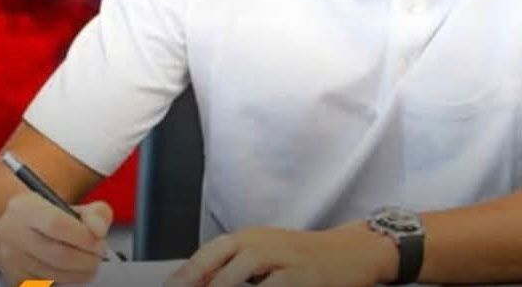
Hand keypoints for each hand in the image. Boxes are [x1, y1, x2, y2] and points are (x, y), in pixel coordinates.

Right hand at [0, 192, 113, 284]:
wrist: (12, 229)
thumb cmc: (44, 217)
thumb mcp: (71, 205)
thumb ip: (95, 214)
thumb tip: (99, 231)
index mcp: (26, 208)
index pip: (57, 224)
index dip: (84, 237)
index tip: (100, 240)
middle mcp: (13, 233)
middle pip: (59, 255)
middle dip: (88, 259)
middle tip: (98, 255)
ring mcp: (12, 259)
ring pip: (56, 274)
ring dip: (81, 272)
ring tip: (88, 262)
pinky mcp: (15, 278)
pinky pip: (49, 284)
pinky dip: (66, 280)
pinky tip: (69, 270)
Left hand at [165, 223, 395, 286]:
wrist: (352, 250)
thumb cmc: (304, 257)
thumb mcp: (267, 255)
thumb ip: (236, 268)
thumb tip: (201, 283)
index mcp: (248, 238)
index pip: (209, 253)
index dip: (186, 272)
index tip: (170, 286)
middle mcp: (262, 242)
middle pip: (220, 257)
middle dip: (197, 278)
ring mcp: (284, 256)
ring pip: (242, 269)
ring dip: (221, 286)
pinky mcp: (305, 273)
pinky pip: (276, 285)